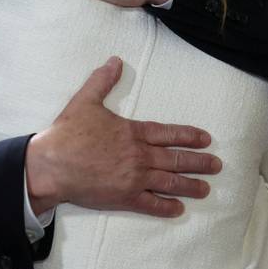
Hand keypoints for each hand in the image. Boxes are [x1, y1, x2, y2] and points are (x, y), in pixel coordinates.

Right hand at [26, 57, 221, 216]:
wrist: (51, 164)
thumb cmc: (67, 133)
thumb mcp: (85, 100)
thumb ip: (102, 80)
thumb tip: (115, 60)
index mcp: (132, 132)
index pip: (168, 133)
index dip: (188, 136)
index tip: (205, 139)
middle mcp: (138, 156)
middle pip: (175, 159)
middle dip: (199, 162)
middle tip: (216, 165)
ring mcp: (133, 178)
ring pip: (169, 182)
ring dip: (189, 185)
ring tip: (205, 188)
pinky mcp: (123, 197)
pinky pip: (150, 204)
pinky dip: (166, 206)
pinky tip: (178, 208)